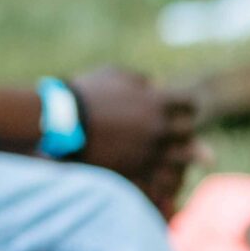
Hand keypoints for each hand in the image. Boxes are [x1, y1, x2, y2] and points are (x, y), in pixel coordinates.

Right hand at [69, 68, 200, 215]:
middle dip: (185, 129)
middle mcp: (159, 126)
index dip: (186, 106)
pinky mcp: (138, 168)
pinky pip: (164, 176)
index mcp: (156, 101)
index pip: (188, 103)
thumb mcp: (113, 74)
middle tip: (181, 131)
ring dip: (186, 155)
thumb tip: (155, 84)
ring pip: (184, 156)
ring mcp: (150, 150)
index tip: (181, 108)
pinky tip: (168, 173)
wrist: (61, 122)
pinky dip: (170, 176)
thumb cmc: (85, 92)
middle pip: (188, 130)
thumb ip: (139, 78)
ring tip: (188, 158)